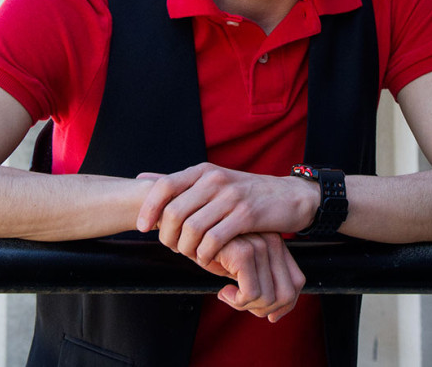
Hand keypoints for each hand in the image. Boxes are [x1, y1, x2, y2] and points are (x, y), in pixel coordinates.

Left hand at [135, 163, 316, 264]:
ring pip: (192, 229)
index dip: (148, 210)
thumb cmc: (246, 193)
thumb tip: (141, 177)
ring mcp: (231, 196)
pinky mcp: (247, 215)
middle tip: (173, 248)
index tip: (142, 228)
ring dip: (186, 249)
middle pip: (174, 212)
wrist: (289, 197)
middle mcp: (215, 179)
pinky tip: (209, 259)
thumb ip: (180, 182)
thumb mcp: (213, 181)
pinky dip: (206, 255)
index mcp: (204, 171)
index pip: (164, 186)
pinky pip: (214, 240)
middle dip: (167, 237)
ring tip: (192, 255)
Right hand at [202, 232, 304, 321]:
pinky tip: (223, 292)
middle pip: (286, 294)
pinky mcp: (244, 252)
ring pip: (268, 298)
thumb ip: (261, 282)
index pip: (297, 282)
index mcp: (276, 243)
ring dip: (246, 307)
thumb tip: (274, 315)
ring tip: (229, 296)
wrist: (187, 232)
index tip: (268, 313)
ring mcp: (260, 245)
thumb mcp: (241, 267)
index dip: (286, 305)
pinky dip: (236, 302)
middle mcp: (272, 241)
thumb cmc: (213, 251)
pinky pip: (250, 294)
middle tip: (241, 303)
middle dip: (263, 309)